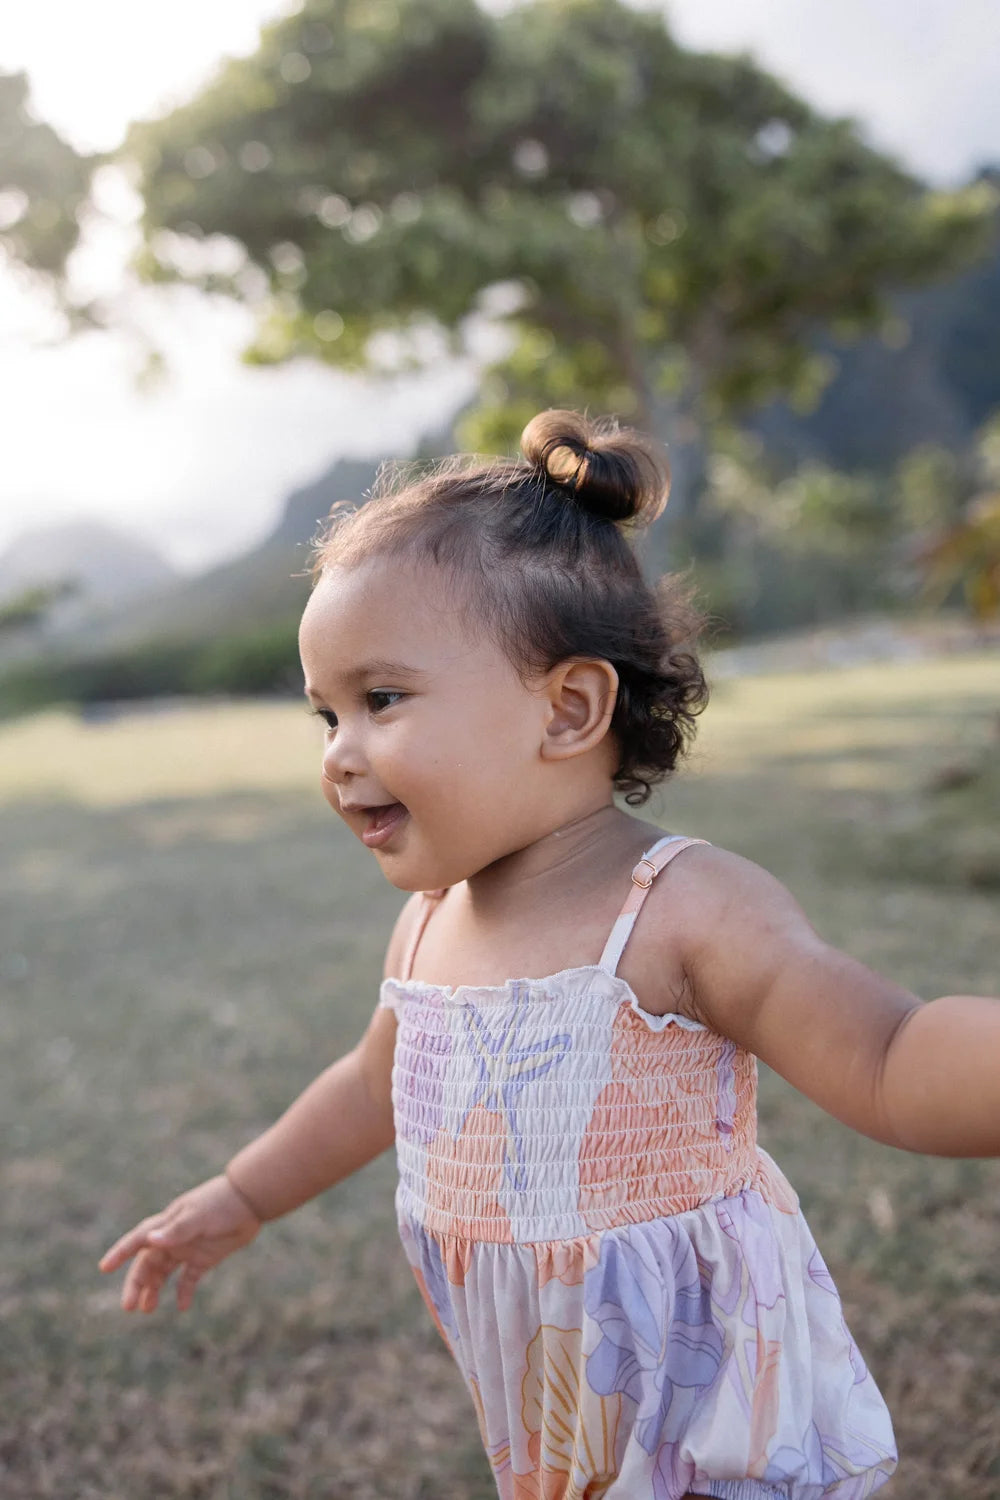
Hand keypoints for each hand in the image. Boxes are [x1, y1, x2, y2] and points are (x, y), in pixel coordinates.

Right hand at [98, 1174, 261, 1312]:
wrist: (250, 1200)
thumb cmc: (220, 1203)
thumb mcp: (198, 1217)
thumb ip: (176, 1230)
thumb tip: (150, 1240)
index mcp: (167, 1224)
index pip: (138, 1240)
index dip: (120, 1253)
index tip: (104, 1268)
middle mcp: (172, 1238)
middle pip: (147, 1264)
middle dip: (136, 1284)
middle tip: (128, 1307)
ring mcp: (187, 1249)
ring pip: (163, 1274)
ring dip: (154, 1290)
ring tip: (147, 1309)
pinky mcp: (203, 1258)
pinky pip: (188, 1279)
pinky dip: (183, 1292)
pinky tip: (182, 1307)